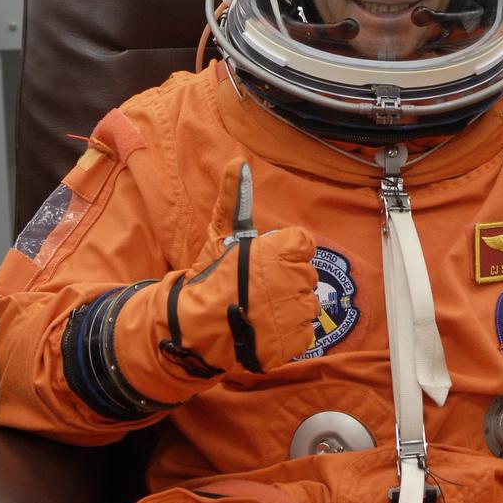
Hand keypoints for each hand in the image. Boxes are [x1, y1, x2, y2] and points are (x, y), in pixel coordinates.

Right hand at [116, 160, 318, 379]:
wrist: (194, 329)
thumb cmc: (209, 278)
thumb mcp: (221, 234)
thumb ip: (235, 198)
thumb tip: (238, 161)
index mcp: (281, 251)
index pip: (303, 244)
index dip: (284, 253)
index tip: (264, 264)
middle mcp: (294, 280)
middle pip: (306, 275)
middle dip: (286, 281)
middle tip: (256, 290)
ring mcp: (296, 313)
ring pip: (307, 305)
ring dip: (289, 308)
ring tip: (259, 311)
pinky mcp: (295, 341)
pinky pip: (304, 333)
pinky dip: (287, 334)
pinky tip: (264, 330)